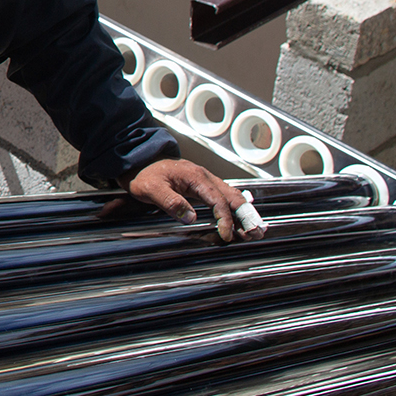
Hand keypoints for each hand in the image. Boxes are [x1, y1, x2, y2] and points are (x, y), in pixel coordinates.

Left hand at [125, 159, 264, 240]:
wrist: (138, 160)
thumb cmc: (144, 173)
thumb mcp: (151, 189)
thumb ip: (170, 201)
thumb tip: (190, 217)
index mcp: (195, 177)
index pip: (218, 200)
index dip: (225, 219)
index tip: (226, 235)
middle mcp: (205, 177)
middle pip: (234, 196)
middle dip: (247, 215)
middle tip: (256, 233)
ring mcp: (205, 181)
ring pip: (232, 196)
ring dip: (244, 213)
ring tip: (254, 230)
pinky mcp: (202, 186)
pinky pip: (224, 197)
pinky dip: (235, 209)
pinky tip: (240, 219)